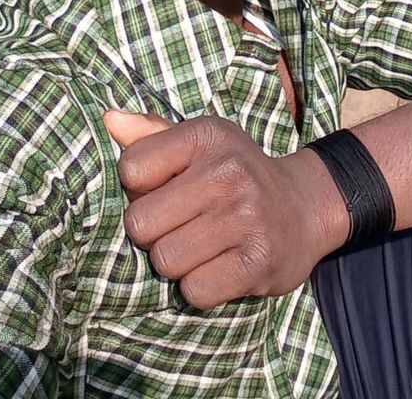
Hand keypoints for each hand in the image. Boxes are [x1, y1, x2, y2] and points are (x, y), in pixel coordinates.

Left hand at [104, 111, 348, 308]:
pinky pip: (195, 291)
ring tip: (201, 245)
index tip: (165, 188)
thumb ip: (150, 134)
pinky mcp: (257, 263)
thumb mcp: (200, 143)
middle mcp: (228, 172)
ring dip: (177, 262)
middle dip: (153, 232)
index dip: (139, 187)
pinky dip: (200, 287)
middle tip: (181, 224)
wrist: (304, 206)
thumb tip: (108, 120)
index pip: (131, 169)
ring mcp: (246, 218)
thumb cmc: (234, 173)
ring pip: (165, 261)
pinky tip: (219, 266)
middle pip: (140, 223)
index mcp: (206, 136)